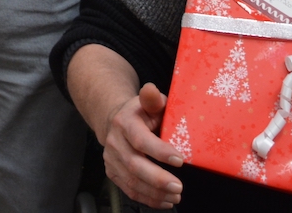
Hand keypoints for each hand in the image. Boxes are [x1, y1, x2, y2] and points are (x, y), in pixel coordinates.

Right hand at [101, 83, 182, 208]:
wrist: (115, 121)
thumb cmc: (140, 113)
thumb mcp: (149, 103)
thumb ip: (152, 98)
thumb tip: (152, 90)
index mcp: (124, 122)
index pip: (140, 139)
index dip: (159, 151)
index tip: (180, 160)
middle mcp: (115, 142)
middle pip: (134, 165)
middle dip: (158, 179)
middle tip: (179, 187)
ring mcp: (112, 159)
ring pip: (132, 181)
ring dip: (155, 193)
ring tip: (176, 196)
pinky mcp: (113, 172)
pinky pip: (129, 189)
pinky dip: (148, 199)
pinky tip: (165, 201)